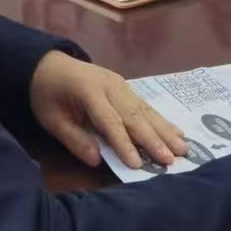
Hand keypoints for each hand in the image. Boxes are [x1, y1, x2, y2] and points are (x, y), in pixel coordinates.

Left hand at [29, 51, 186, 169]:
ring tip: (183, 148)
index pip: (110, 121)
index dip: (124, 144)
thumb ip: (74, 139)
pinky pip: (145, 105)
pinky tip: (177, 131)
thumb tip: (97, 159)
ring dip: (165, 130)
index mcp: (89, 91)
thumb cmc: (47, 95)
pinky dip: (162, 120)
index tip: (138, 165)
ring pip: (145, 109)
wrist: (47, 65)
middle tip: (172, 159)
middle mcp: (110, 85)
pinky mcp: (125, 87)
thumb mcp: (51, 120)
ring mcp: (120, 84)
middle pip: (134, 115)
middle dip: (154, 139)